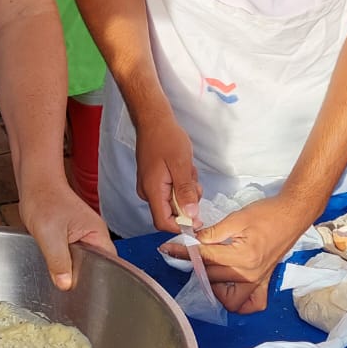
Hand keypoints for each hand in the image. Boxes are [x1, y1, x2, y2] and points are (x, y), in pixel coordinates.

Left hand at [18, 178, 115, 289]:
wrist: (35, 184)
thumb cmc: (44, 200)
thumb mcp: (50, 236)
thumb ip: (59, 261)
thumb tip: (66, 284)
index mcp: (97, 233)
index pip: (110, 264)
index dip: (99, 279)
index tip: (87, 292)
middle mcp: (94, 236)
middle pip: (98, 266)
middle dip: (84, 277)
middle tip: (70, 288)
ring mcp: (83, 237)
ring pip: (84, 263)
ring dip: (73, 271)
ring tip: (62, 279)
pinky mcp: (72, 239)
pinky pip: (73, 258)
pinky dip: (65, 264)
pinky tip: (56, 269)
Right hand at [133, 114, 200, 234]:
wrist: (154, 121)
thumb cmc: (166, 138)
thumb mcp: (181, 165)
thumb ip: (186, 191)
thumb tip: (191, 215)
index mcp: (153, 191)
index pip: (163, 222)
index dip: (181, 226)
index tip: (198, 219)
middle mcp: (148, 192)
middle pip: (171, 213)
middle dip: (187, 201)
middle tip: (193, 180)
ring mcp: (150, 187)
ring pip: (173, 201)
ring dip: (186, 190)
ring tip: (188, 170)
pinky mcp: (154, 181)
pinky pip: (171, 191)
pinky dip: (181, 183)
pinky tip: (183, 168)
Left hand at [187, 192, 318, 313]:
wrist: (292, 215)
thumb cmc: (266, 214)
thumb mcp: (236, 218)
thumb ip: (212, 233)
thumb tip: (192, 241)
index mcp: (243, 257)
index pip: (205, 258)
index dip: (183, 251)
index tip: (168, 248)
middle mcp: (250, 275)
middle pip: (212, 278)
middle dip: (197, 266)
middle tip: (189, 253)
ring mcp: (258, 282)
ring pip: (228, 299)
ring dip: (214, 288)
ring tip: (209, 269)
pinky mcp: (264, 283)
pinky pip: (250, 304)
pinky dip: (238, 302)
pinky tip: (228, 287)